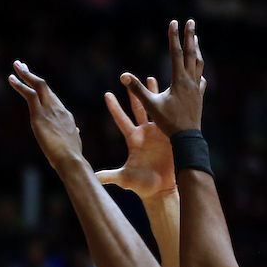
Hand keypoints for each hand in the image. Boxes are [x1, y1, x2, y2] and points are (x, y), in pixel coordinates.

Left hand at [9, 61, 84, 172]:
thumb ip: (73, 134)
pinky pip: (29, 94)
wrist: (70, 158)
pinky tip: (11, 78)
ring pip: (38, 85)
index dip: (43, 91)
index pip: (52, 99)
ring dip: (25, 74)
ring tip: (16, 65)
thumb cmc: (72, 156)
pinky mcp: (39, 115)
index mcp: (66, 116)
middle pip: (45, 87)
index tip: (35, 84)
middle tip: (22, 66)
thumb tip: (76, 131)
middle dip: (32, 75)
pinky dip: (19, 85)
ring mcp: (49, 110)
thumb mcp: (74, 142)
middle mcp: (58, 108)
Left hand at [95, 77, 175, 200]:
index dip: (114, 107)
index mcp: (132, 139)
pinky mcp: (169, 136)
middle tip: (130, 77)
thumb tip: (94, 178)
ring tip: (152, 78)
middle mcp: (144, 133)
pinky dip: (170, 105)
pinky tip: (172, 93)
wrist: (162, 190)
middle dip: (134, 93)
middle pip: (138, 108)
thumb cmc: (142, 185)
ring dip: (154, 94)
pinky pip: (169, 117)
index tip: (107, 94)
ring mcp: (157, 133)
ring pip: (155, 108)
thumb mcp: (125, 179)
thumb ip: (110, 176)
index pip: (121, 119)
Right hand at [121, 19, 206, 135]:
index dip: (174, 36)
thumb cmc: (168, 122)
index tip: (174, 22)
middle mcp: (190, 81)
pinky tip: (200, 72)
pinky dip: (199, 72)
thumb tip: (123, 76)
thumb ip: (137, 89)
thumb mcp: (150, 105)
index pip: (176, 53)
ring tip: (196, 41)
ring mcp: (196, 89)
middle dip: (190, 36)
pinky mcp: (199, 97)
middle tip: (191, 22)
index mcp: (179, 80)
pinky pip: (201, 80)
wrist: (187, 138)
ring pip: (198, 65)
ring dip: (196, 51)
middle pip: (191, 54)